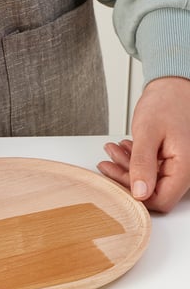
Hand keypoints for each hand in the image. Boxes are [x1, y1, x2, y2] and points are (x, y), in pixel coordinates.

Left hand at [97, 76, 189, 212]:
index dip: (137, 196)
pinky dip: (132, 161)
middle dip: (125, 177)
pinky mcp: (169, 160)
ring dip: (125, 167)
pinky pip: (149, 168)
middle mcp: (184, 169)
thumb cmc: (165, 104)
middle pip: (151, 191)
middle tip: (106, 162)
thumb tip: (140, 193)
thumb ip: (142, 164)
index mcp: (185, 166)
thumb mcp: (148, 133)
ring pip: (147, 180)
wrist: (173, 87)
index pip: (161, 200)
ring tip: (111, 151)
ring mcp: (176, 165)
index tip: (116, 181)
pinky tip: (121, 149)